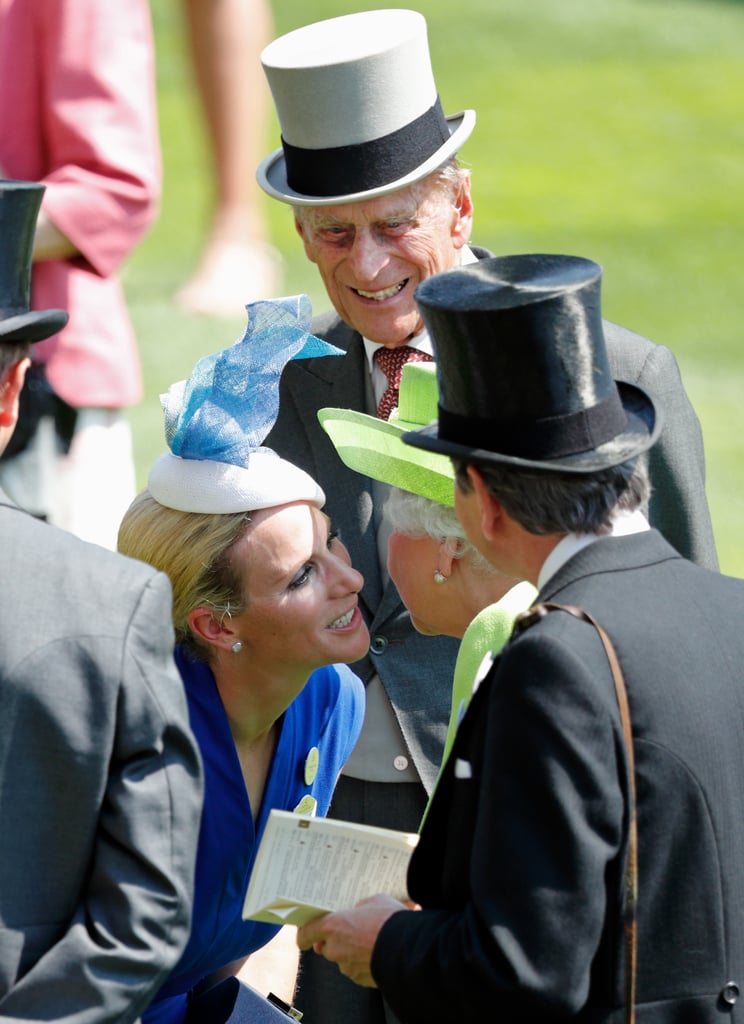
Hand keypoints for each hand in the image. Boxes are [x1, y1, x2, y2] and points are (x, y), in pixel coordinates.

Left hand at [297, 894, 411, 987]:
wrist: (409, 948)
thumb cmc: (390, 920)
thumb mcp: (374, 901)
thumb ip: (358, 908)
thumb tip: (357, 912)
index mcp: (333, 926)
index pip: (306, 933)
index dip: (304, 934)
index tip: (304, 937)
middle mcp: (335, 949)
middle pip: (327, 946)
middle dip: (337, 940)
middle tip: (353, 929)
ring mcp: (348, 967)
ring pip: (344, 958)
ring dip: (353, 951)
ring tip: (372, 940)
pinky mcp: (361, 979)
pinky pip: (357, 969)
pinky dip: (364, 962)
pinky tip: (378, 952)